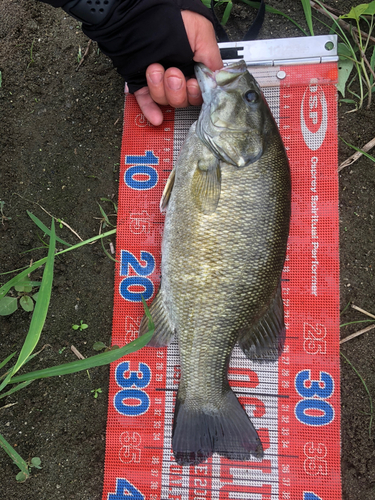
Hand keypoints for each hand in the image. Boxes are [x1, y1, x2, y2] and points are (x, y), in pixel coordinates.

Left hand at [134, 11, 222, 125]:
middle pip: (184, 100)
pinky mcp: (141, 82)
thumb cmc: (170, 15)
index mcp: (194, 65)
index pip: (201, 91)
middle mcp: (177, 75)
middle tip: (174, 74)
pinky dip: (151, 111)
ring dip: (161, 89)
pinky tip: (156, 118)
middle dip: (179, 90)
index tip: (195, 85)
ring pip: (165, 100)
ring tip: (156, 69)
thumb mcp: (201, 31)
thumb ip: (212, 58)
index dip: (198, 93)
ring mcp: (159, 81)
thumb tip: (219, 78)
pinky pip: (146, 102)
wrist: (136, 12)